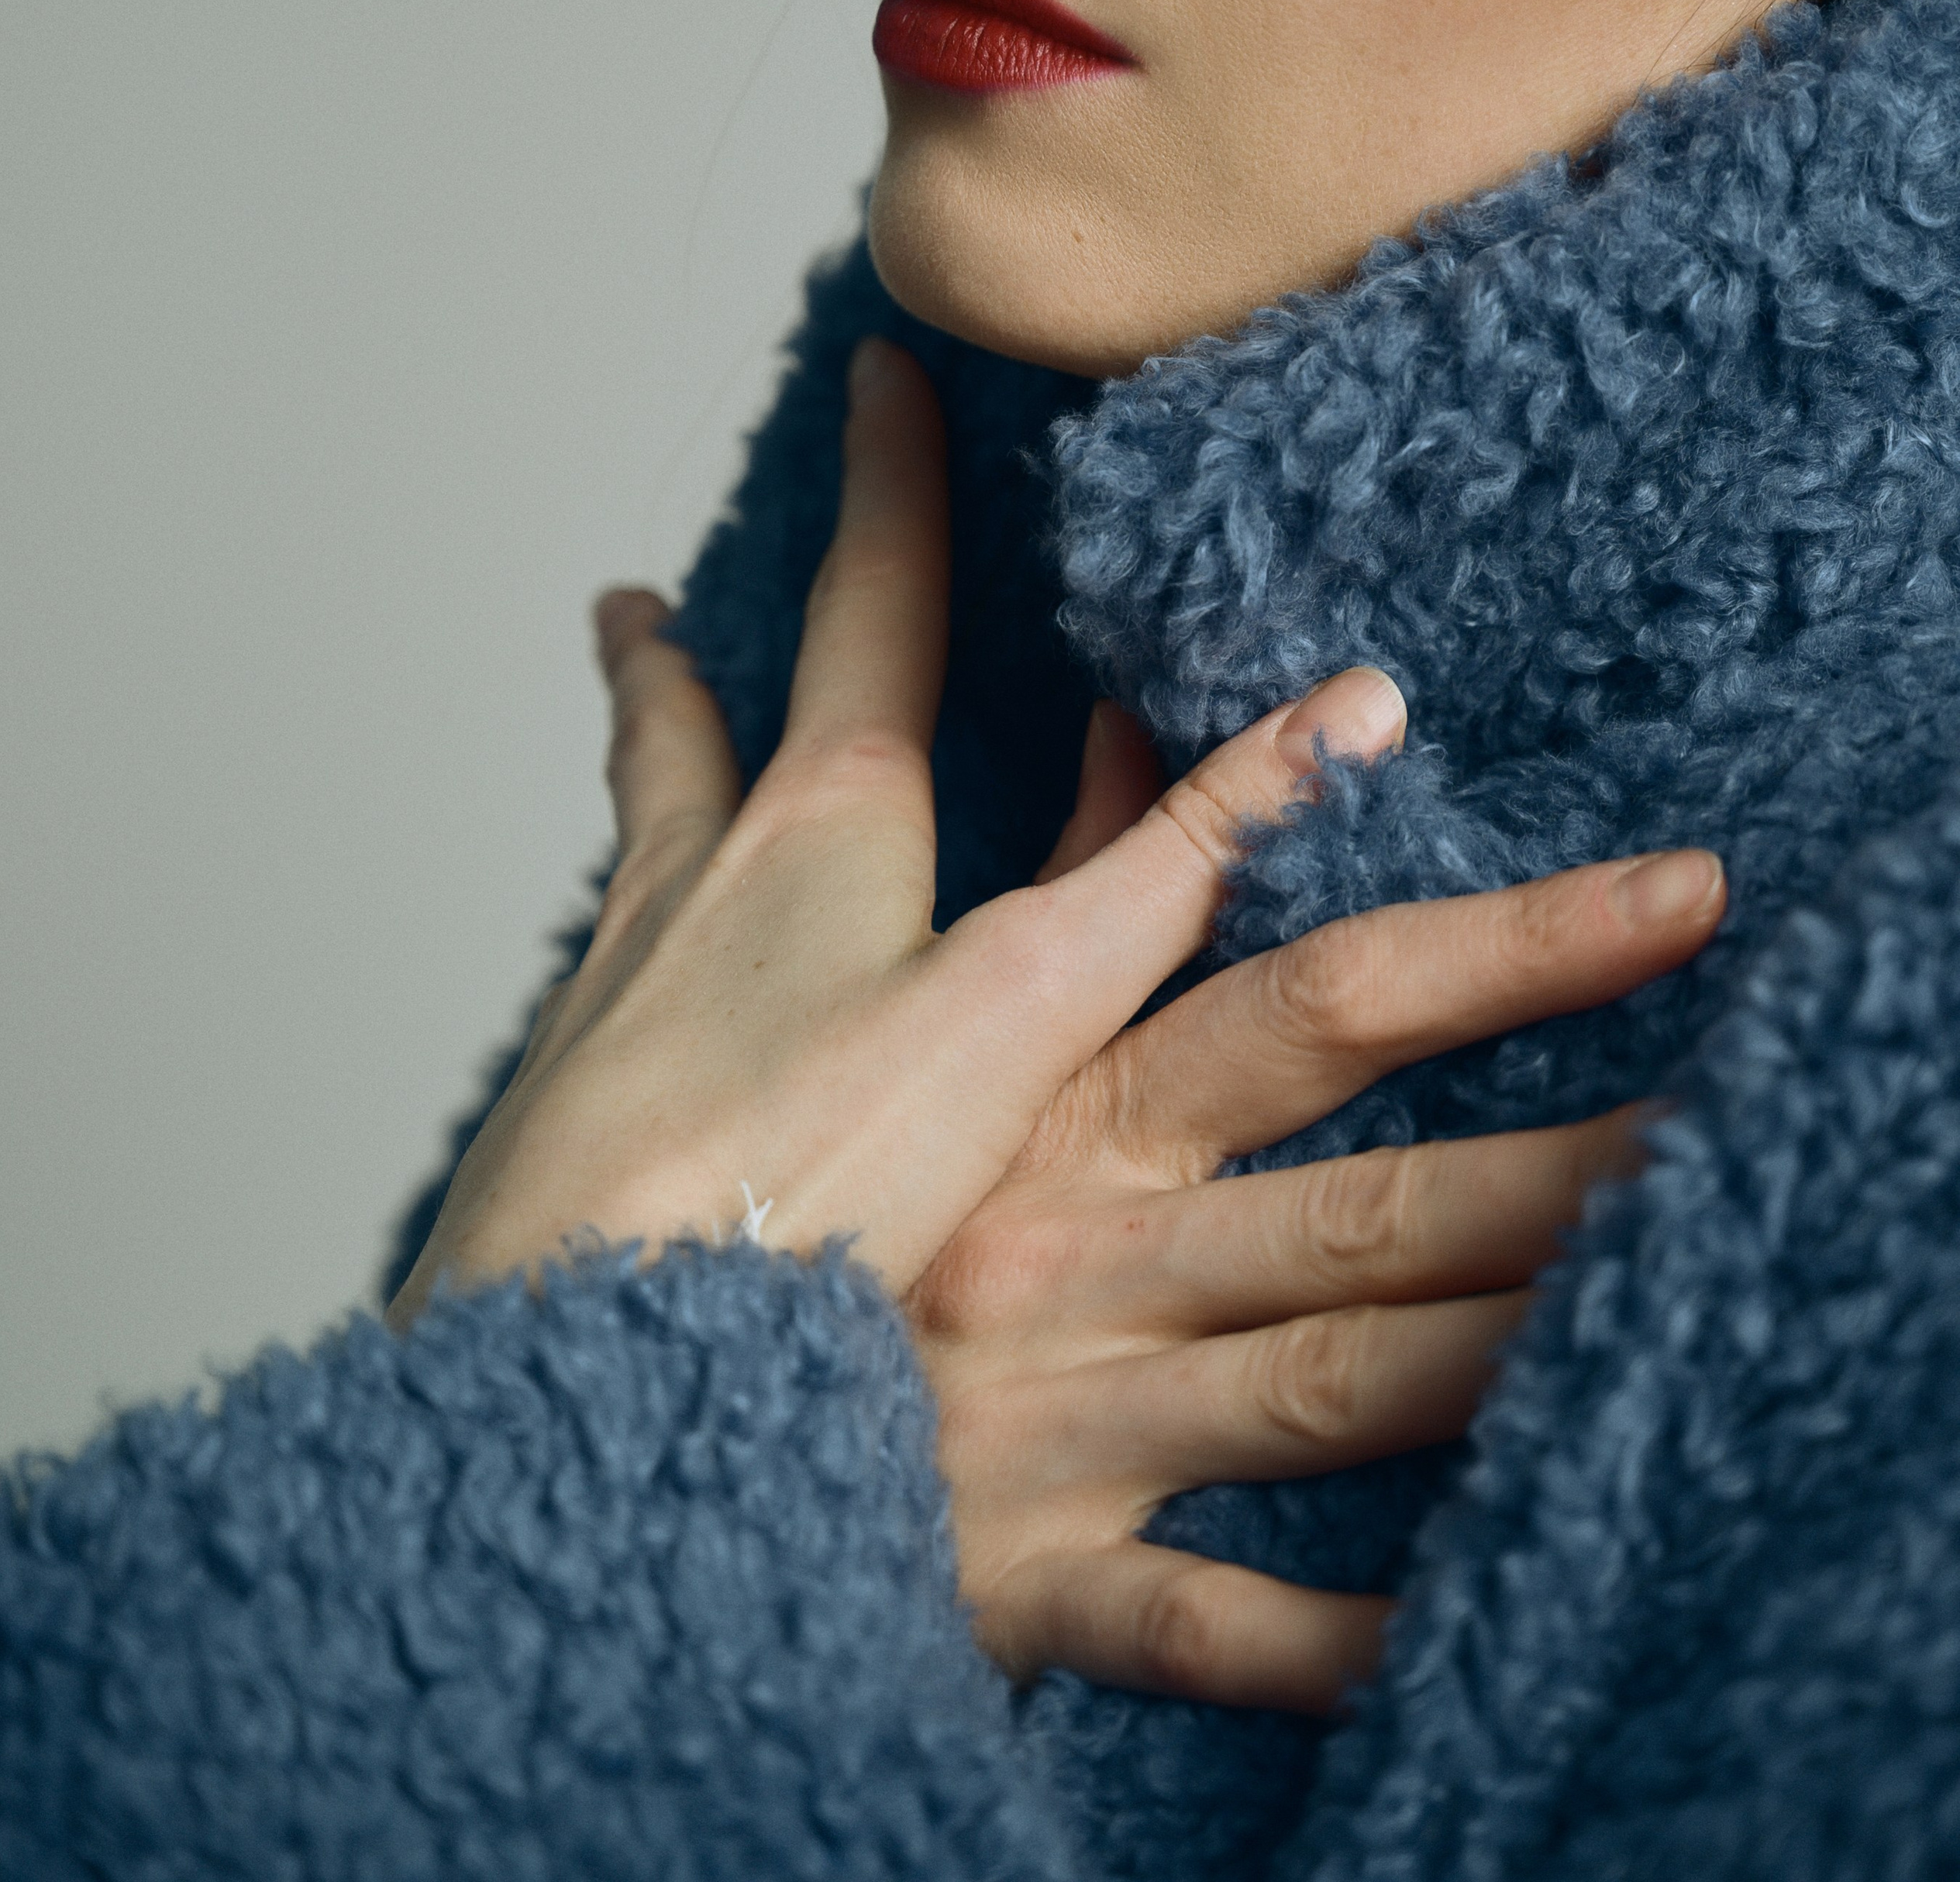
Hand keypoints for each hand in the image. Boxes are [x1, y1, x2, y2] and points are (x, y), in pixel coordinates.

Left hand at [387, 338, 1412, 1326]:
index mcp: (818, 826)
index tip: (871, 371)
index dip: (890, 483)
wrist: (580, 1346)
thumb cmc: (802, 1171)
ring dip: (644, 766)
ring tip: (626, 720)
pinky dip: (636, 940)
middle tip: (635, 603)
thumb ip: (1181, 862)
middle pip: (691, 726)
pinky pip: (618, 974)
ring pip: (635, 841)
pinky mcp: (581, 1110)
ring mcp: (622, 994)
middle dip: (685, 653)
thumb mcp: (1033, 1001)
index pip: (868, 604)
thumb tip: (1352, 710)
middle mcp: (697, 882)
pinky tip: (639, 1003)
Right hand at [912, 752, 1722, 1712]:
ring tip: (1653, 1309)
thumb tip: (1143, 715)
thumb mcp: (933, 1019)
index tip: (1670, 894)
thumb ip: (1071, 874)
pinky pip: (1194, 1623)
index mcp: (1068, 1104)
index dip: (1499, 944)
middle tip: (1718, 1129)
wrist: (641, 1382)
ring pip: (1319, 1381)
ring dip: (1493, 1354)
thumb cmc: (821, 1183)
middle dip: (1548, 1169)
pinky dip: (1317, 1642)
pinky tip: (1445, 1641)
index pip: (1314, 995)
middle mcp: (1084, 1249)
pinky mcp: (1026, 1576)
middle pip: (1357, 1199)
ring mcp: (1064, 1414)